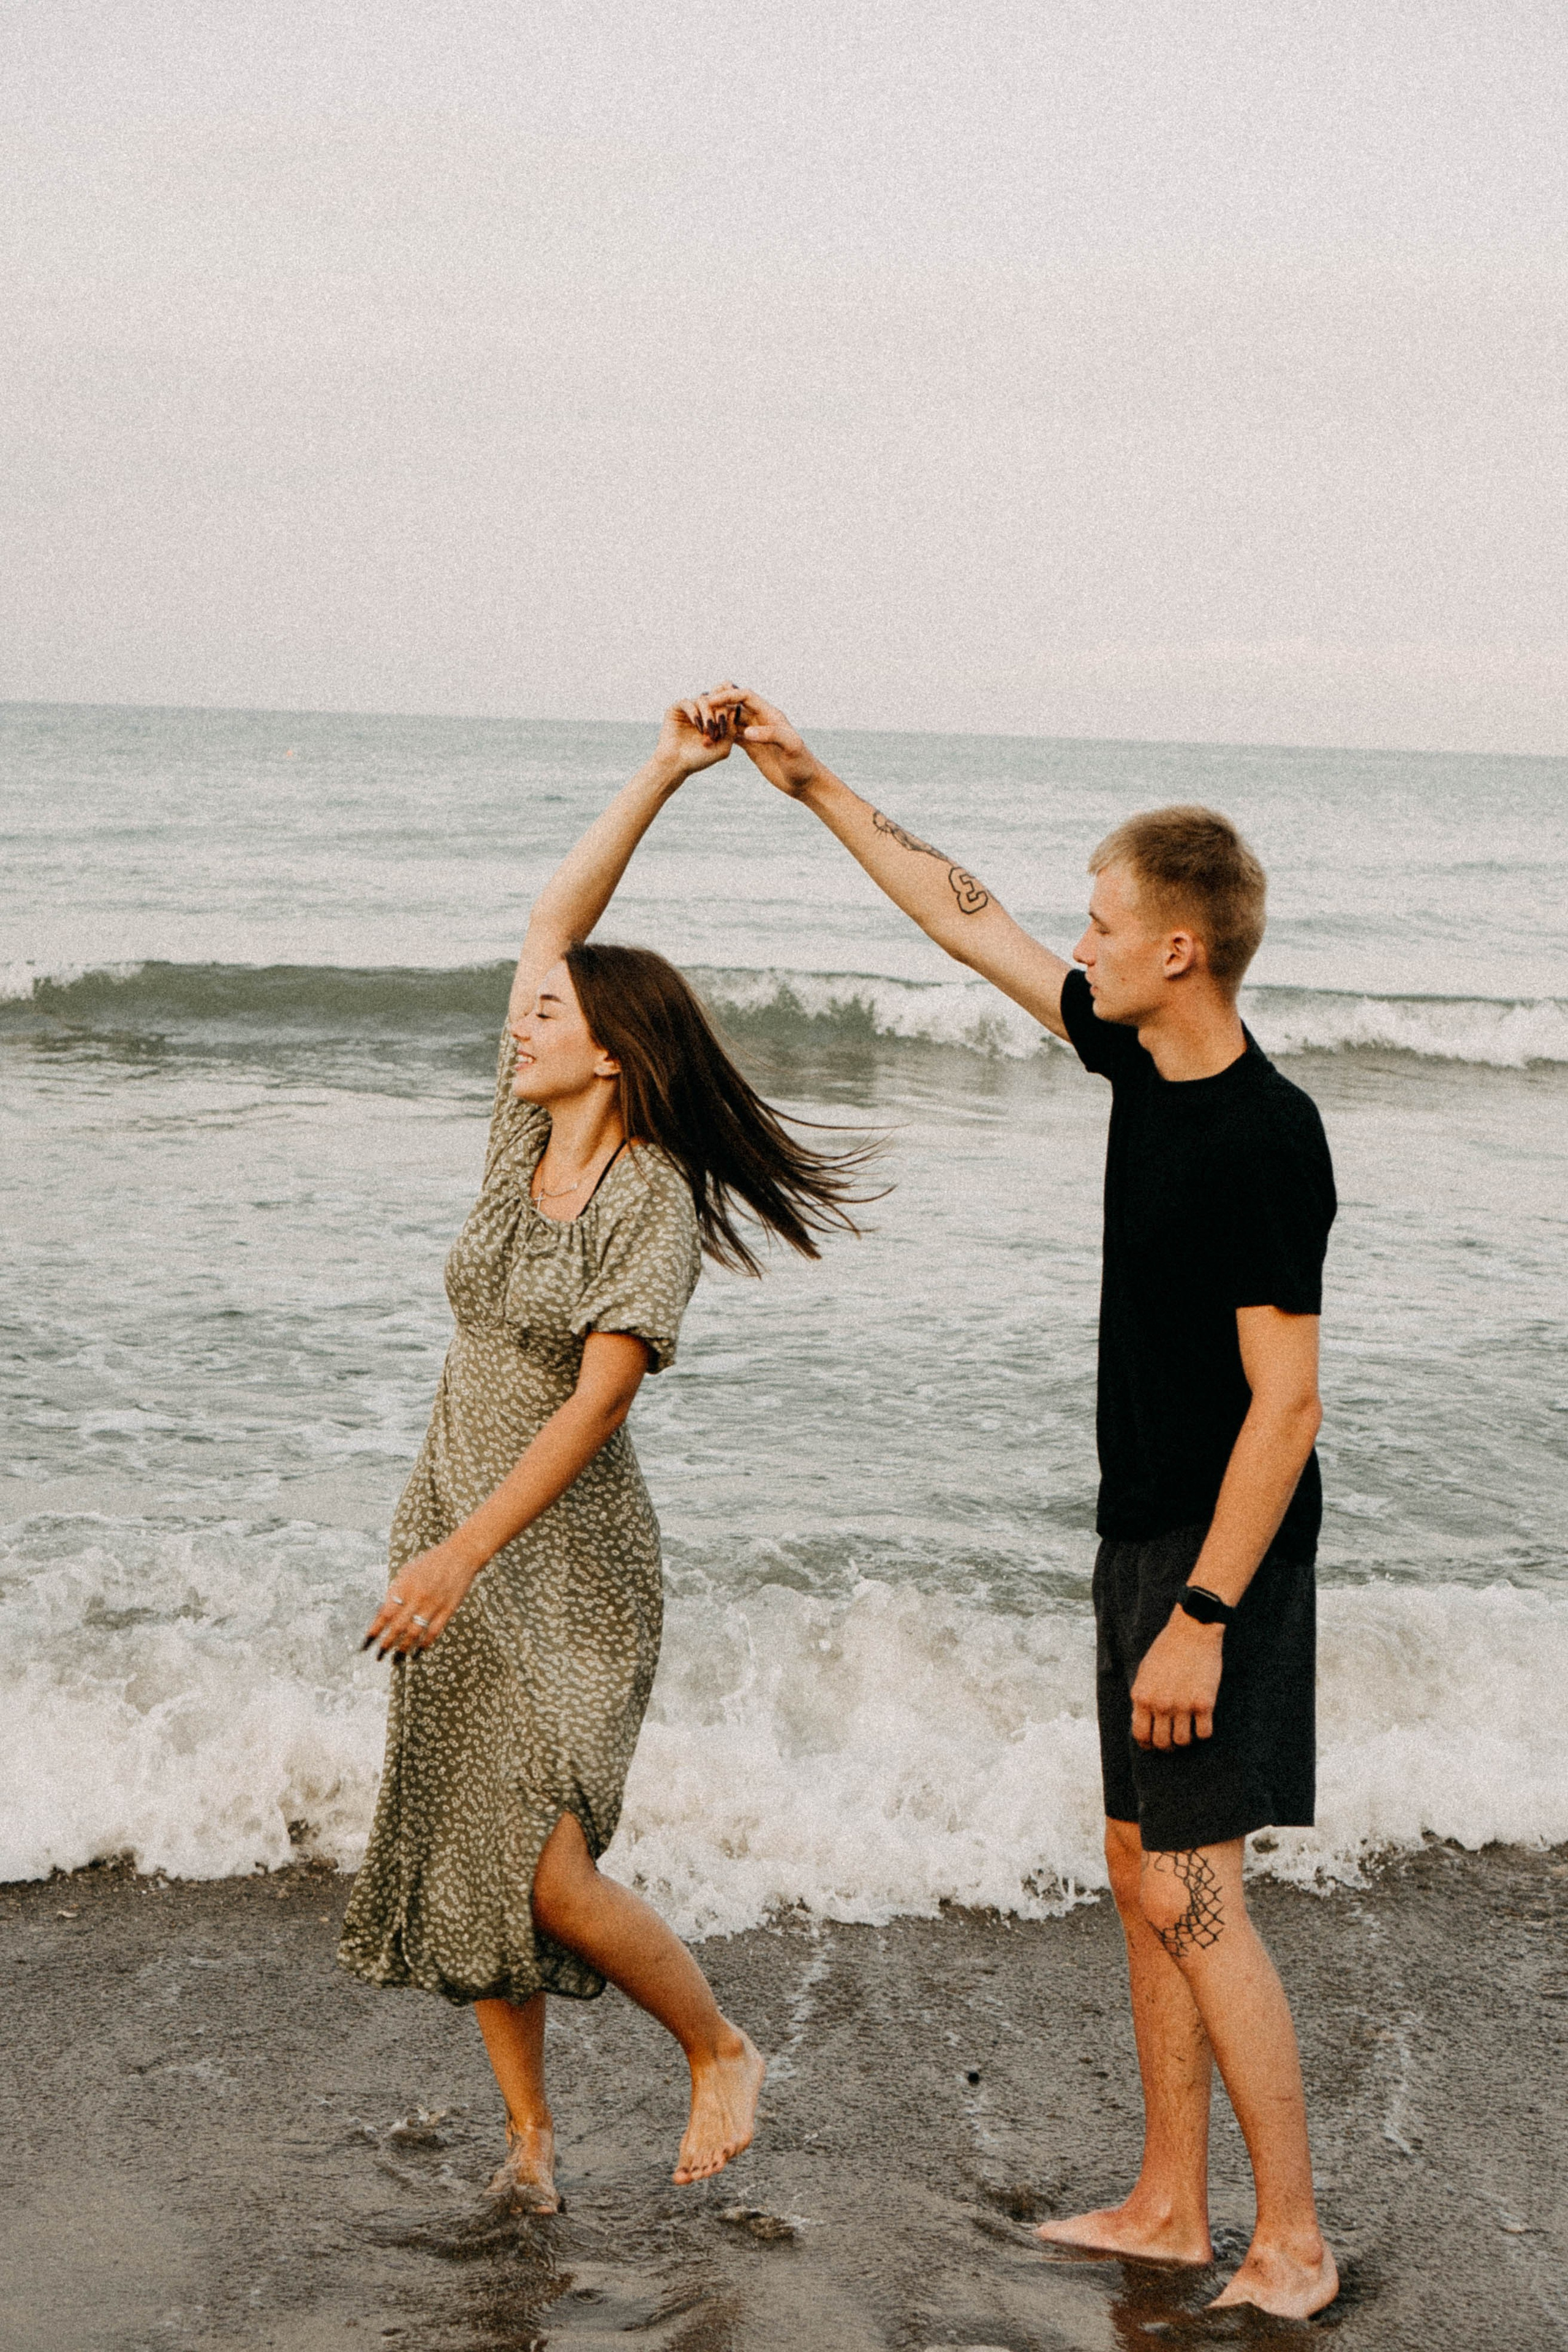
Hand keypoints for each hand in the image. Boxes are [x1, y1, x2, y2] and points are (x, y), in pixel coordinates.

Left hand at [363, 1542, 478, 1658]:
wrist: (460, 1555)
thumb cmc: (430, 1562)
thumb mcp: (407, 1572)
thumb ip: (396, 1591)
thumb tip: (383, 1614)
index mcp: (404, 1587)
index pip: (384, 1614)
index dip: (374, 1630)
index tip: (366, 1643)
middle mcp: (417, 1597)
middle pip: (397, 1627)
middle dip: (386, 1644)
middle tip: (379, 1656)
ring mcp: (433, 1604)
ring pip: (414, 1633)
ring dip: (403, 1648)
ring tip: (396, 1659)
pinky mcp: (448, 1609)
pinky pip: (434, 1631)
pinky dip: (424, 1643)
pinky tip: (418, 1651)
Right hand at [655, 683, 740, 778]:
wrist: (676, 765)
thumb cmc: (699, 758)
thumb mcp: (722, 748)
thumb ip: (731, 731)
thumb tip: (734, 711)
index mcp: (715, 718)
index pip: (727, 705)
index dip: (728, 715)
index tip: (724, 732)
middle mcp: (703, 711)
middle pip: (716, 699)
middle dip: (719, 714)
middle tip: (717, 732)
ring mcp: (690, 709)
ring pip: (703, 700)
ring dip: (708, 715)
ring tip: (706, 731)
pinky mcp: (676, 709)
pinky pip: (687, 702)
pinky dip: (694, 713)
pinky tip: (697, 726)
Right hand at [709, 687, 821, 796]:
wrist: (804, 782)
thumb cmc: (801, 764)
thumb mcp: (790, 747)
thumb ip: (770, 735)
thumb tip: (746, 731)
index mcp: (771, 715)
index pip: (746, 696)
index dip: (729, 695)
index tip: (712, 700)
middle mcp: (762, 720)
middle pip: (737, 704)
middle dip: (720, 704)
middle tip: (703, 710)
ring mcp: (756, 733)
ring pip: (733, 719)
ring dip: (719, 719)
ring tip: (703, 723)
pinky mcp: (752, 746)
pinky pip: (733, 734)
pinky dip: (722, 733)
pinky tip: (710, 738)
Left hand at [1130, 1608, 1223, 1748]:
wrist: (1192, 1631)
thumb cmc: (1167, 1648)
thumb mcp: (1145, 1671)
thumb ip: (1142, 1697)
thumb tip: (1140, 1721)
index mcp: (1142, 1696)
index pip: (1140, 1734)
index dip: (1147, 1744)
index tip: (1153, 1744)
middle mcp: (1160, 1704)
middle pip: (1162, 1742)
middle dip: (1166, 1746)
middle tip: (1172, 1741)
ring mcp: (1183, 1705)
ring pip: (1183, 1741)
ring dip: (1185, 1739)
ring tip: (1187, 1730)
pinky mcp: (1204, 1703)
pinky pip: (1204, 1733)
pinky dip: (1203, 1732)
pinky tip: (1202, 1722)